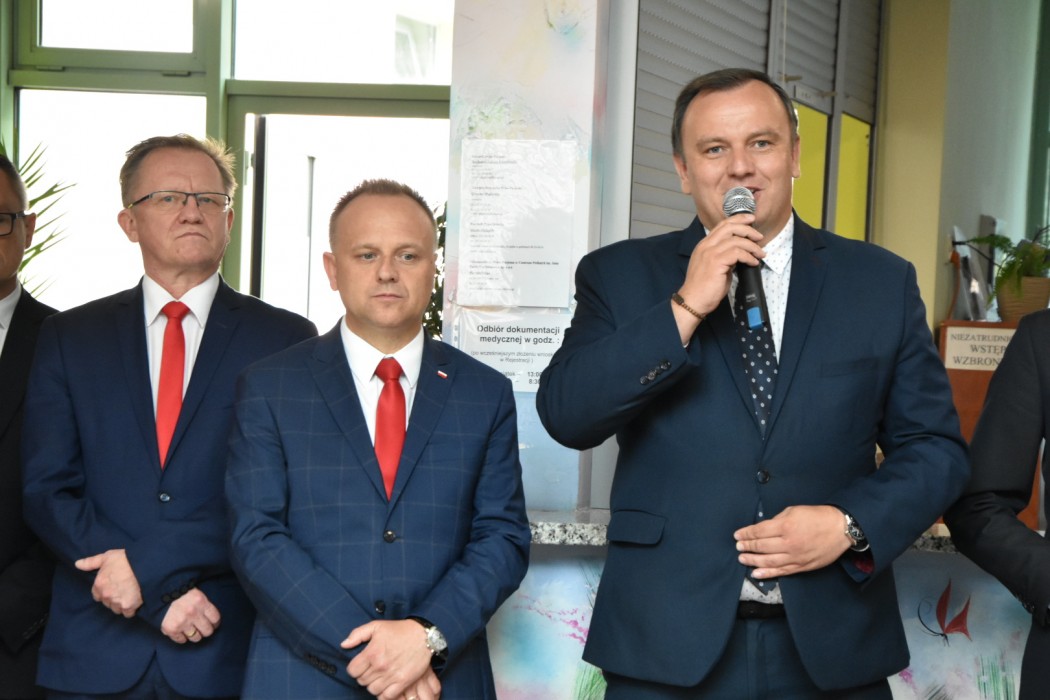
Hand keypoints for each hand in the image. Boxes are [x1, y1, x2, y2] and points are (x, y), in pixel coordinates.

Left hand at [75, 549, 142, 616]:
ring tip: (130, 595)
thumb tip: (77, 564)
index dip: (105, 591)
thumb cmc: (125, 559)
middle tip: (123, 589)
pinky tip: (135, 601)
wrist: (143, 564)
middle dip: (114, 598)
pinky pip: (128, 613)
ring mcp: (117, 601)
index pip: (97, 595)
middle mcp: (106, 595)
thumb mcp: (107, 557)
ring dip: (122, 604)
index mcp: (99, 584)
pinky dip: (131, 609)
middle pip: (107, 603)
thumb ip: (91, 562)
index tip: (113, 586)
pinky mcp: (129, 606)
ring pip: (117, 609)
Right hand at [160, 588, 220, 643]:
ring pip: (196, 637)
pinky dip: (182, 638)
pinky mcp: (172, 629)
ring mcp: (182, 622)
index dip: (214, 623)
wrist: (160, 592)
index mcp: (202, 602)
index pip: (215, 619)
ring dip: (194, 635)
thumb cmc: (180, 593)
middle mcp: (193, 613)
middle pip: (207, 631)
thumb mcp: (197, 595)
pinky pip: (181, 640)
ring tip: (191, 630)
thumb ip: (204, 606)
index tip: (212, 624)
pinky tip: (180, 632)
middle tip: (202, 629)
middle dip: (205, 630)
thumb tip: (211, 620)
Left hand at [342, 619, 434, 699]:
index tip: (360, 665)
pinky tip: (386, 686)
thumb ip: (357, 634)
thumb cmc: (399, 630)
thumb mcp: (376, 626)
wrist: (423, 636)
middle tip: (371, 670)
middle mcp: (380, 666)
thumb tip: (344, 645)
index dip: (354, 669)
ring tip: (379, 677)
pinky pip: (387, 696)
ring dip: (373, 685)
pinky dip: (384, 694)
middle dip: (364, 676)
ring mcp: (392, 675)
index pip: (352, 671)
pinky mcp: (403, 682)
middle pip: (362, 681)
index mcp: (372, 653)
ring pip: (372, 690)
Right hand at [673, 213, 764, 341]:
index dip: (738, 220)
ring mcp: (710, 253)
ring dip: (752, 246)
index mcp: (704, 245)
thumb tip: (740, 253)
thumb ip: (725, 256)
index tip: (750, 220)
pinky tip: (753, 262)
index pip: (722, 225)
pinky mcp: (716, 262)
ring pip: (736, 240)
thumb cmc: (704, 288)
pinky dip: (749, 256)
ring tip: (759, 254)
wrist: (693, 301)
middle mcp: (706, 246)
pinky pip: (737, 253)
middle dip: (747, 229)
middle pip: (729, 227)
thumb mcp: (714, 266)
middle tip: (759, 237)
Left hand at [733, 505, 850, 577]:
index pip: (759, 531)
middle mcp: (789, 543)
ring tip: (742, 558)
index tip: (738, 535)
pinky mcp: (802, 566)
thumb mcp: (794, 511)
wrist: (840, 529)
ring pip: (769, 561)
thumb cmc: (817, 517)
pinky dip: (767, 573)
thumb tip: (763, 529)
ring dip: (753, 561)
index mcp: (786, 526)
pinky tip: (756, 573)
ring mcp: (795, 557)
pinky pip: (782, 571)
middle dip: (747, 546)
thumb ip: (776, 520)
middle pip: (762, 547)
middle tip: (738, 546)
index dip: (746, 534)